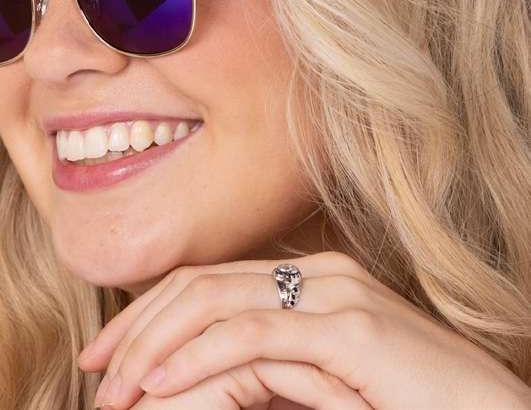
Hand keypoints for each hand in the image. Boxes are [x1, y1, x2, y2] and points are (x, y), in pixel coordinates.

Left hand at [78, 251, 530, 409]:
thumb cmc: (408, 398)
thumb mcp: (325, 374)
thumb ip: (272, 361)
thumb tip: (201, 371)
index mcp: (313, 276)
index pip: (213, 278)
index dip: (154, 310)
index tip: (115, 351)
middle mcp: (320, 272)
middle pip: (204, 284)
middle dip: (140, 324)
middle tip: (97, 367)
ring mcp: (337, 294)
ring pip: (219, 302)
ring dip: (157, 345)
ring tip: (118, 388)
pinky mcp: (352, 328)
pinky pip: (255, 336)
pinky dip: (197, 360)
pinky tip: (162, 385)